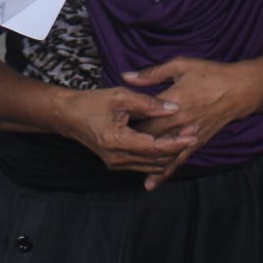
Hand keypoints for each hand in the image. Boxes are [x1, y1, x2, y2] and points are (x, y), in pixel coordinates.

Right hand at [52, 86, 195, 174]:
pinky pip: (143, 165)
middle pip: (156, 160)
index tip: (193, 133)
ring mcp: (116, 163)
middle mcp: (117, 158)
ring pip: (151, 166)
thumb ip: (148, 103)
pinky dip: (159, 158)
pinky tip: (171, 145)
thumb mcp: (120, 96)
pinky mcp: (117, 163)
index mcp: (117, 141)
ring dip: (170, 154)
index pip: (154, 147)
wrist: (69, 116)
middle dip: (177, 148)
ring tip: (186, 137)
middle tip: (194, 131)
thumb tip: (173, 107)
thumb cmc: (92, 103)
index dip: (176, 142)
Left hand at [122, 56, 255, 190]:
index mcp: (173, 102)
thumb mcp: (180, 66)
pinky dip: (164, 172)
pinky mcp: (197, 143)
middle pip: (149, 136)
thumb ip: (152, 74)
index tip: (107, 121)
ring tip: (122, 167)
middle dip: (130, 140)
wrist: (240, 90)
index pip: (144, 115)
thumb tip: (126, 76)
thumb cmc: (210, 74)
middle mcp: (180, 122)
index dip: (125, 120)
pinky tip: (152, 183)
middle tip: (110, 143)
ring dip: (143, 161)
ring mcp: (189, 135)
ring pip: (162, 153)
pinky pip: (178, 160)